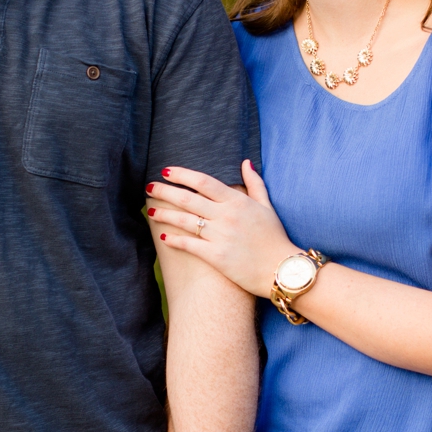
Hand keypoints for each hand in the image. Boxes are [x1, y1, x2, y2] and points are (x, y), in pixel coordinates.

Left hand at [147, 161, 296, 297]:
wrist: (282, 269)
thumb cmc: (275, 238)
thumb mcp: (267, 206)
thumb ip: (254, 183)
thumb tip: (245, 162)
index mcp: (237, 201)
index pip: (203, 182)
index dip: (182, 175)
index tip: (166, 171)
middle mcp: (226, 216)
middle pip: (188, 199)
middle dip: (165, 191)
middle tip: (150, 187)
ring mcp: (220, 236)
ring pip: (185, 221)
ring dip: (164, 214)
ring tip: (151, 210)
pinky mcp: (216, 256)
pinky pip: (190, 245)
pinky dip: (175, 240)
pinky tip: (164, 237)